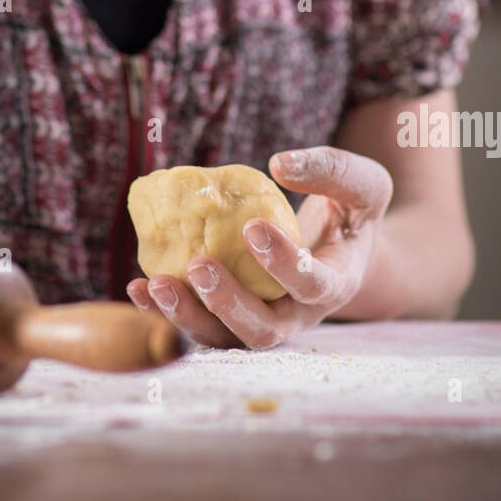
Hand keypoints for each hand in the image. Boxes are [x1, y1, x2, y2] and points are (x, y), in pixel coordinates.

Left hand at [126, 147, 392, 347]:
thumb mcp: (363, 185)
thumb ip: (331, 170)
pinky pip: (197, 323)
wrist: (341, 247)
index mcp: (335, 285)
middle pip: (262, 331)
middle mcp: (296, 315)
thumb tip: (279, 163)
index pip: (311, 285)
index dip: (284, 263)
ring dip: (187, 317)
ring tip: (155, 284)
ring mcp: (260, 321)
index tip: (253, 227)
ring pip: (223, 337)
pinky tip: (137, 289)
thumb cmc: (350, 210)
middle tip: (198, 265)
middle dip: (228, 303)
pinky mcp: (229, 317)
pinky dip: (164, 313)